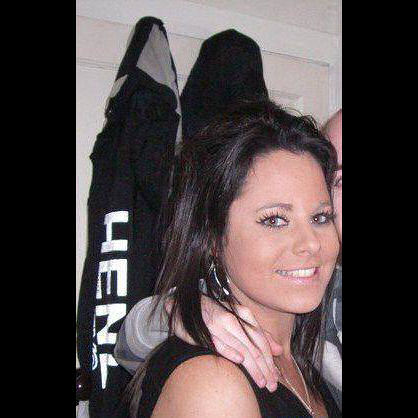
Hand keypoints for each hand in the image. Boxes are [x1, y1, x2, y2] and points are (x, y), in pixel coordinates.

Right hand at [164, 295, 281, 391]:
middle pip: (254, 346)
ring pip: (241, 348)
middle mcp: (233, 319)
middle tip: (272, 385)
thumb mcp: (238, 318)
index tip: (276, 376)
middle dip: (265, 368)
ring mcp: (219, 325)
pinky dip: (230, 351)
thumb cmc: (216, 312)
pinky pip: (220, 343)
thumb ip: (258, 333)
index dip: (270, 360)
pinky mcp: (205, 332)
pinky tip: (240, 361)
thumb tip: (279, 349)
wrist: (187, 305)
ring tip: (261, 382)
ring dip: (253, 367)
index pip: (261, 340)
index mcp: (243, 314)